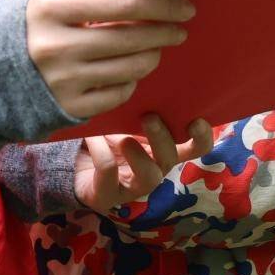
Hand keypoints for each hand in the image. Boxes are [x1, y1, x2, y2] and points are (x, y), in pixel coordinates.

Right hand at [25, 0, 193, 120]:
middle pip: (132, 38)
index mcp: (52, 9)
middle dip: (165, 32)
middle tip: (180, 29)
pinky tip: (130, 71)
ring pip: (131, 68)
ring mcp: (64, 81)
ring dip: (151, 55)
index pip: (124, 3)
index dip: (162, 4)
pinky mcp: (69, 108)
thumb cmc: (28, 27)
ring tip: (155, 47)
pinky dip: (131, 80)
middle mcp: (57, 46)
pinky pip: (118, 93)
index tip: (186, 6)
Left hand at [74, 114, 215, 213]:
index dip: (202, 137)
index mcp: (164, 150)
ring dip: (140, 156)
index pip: (195, 148)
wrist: (73, 165)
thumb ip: (139, 108)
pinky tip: (93, 138)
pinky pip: (109, 174)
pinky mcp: (108, 196)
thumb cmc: (107, 137)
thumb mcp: (124, 120)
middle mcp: (154, 169)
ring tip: (124, 139)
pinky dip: (101, 152)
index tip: (196, 120)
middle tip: (148, 117)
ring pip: (150, 177)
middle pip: (170, 159)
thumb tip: (145, 79)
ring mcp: (133, 187)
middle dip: (162, 138)